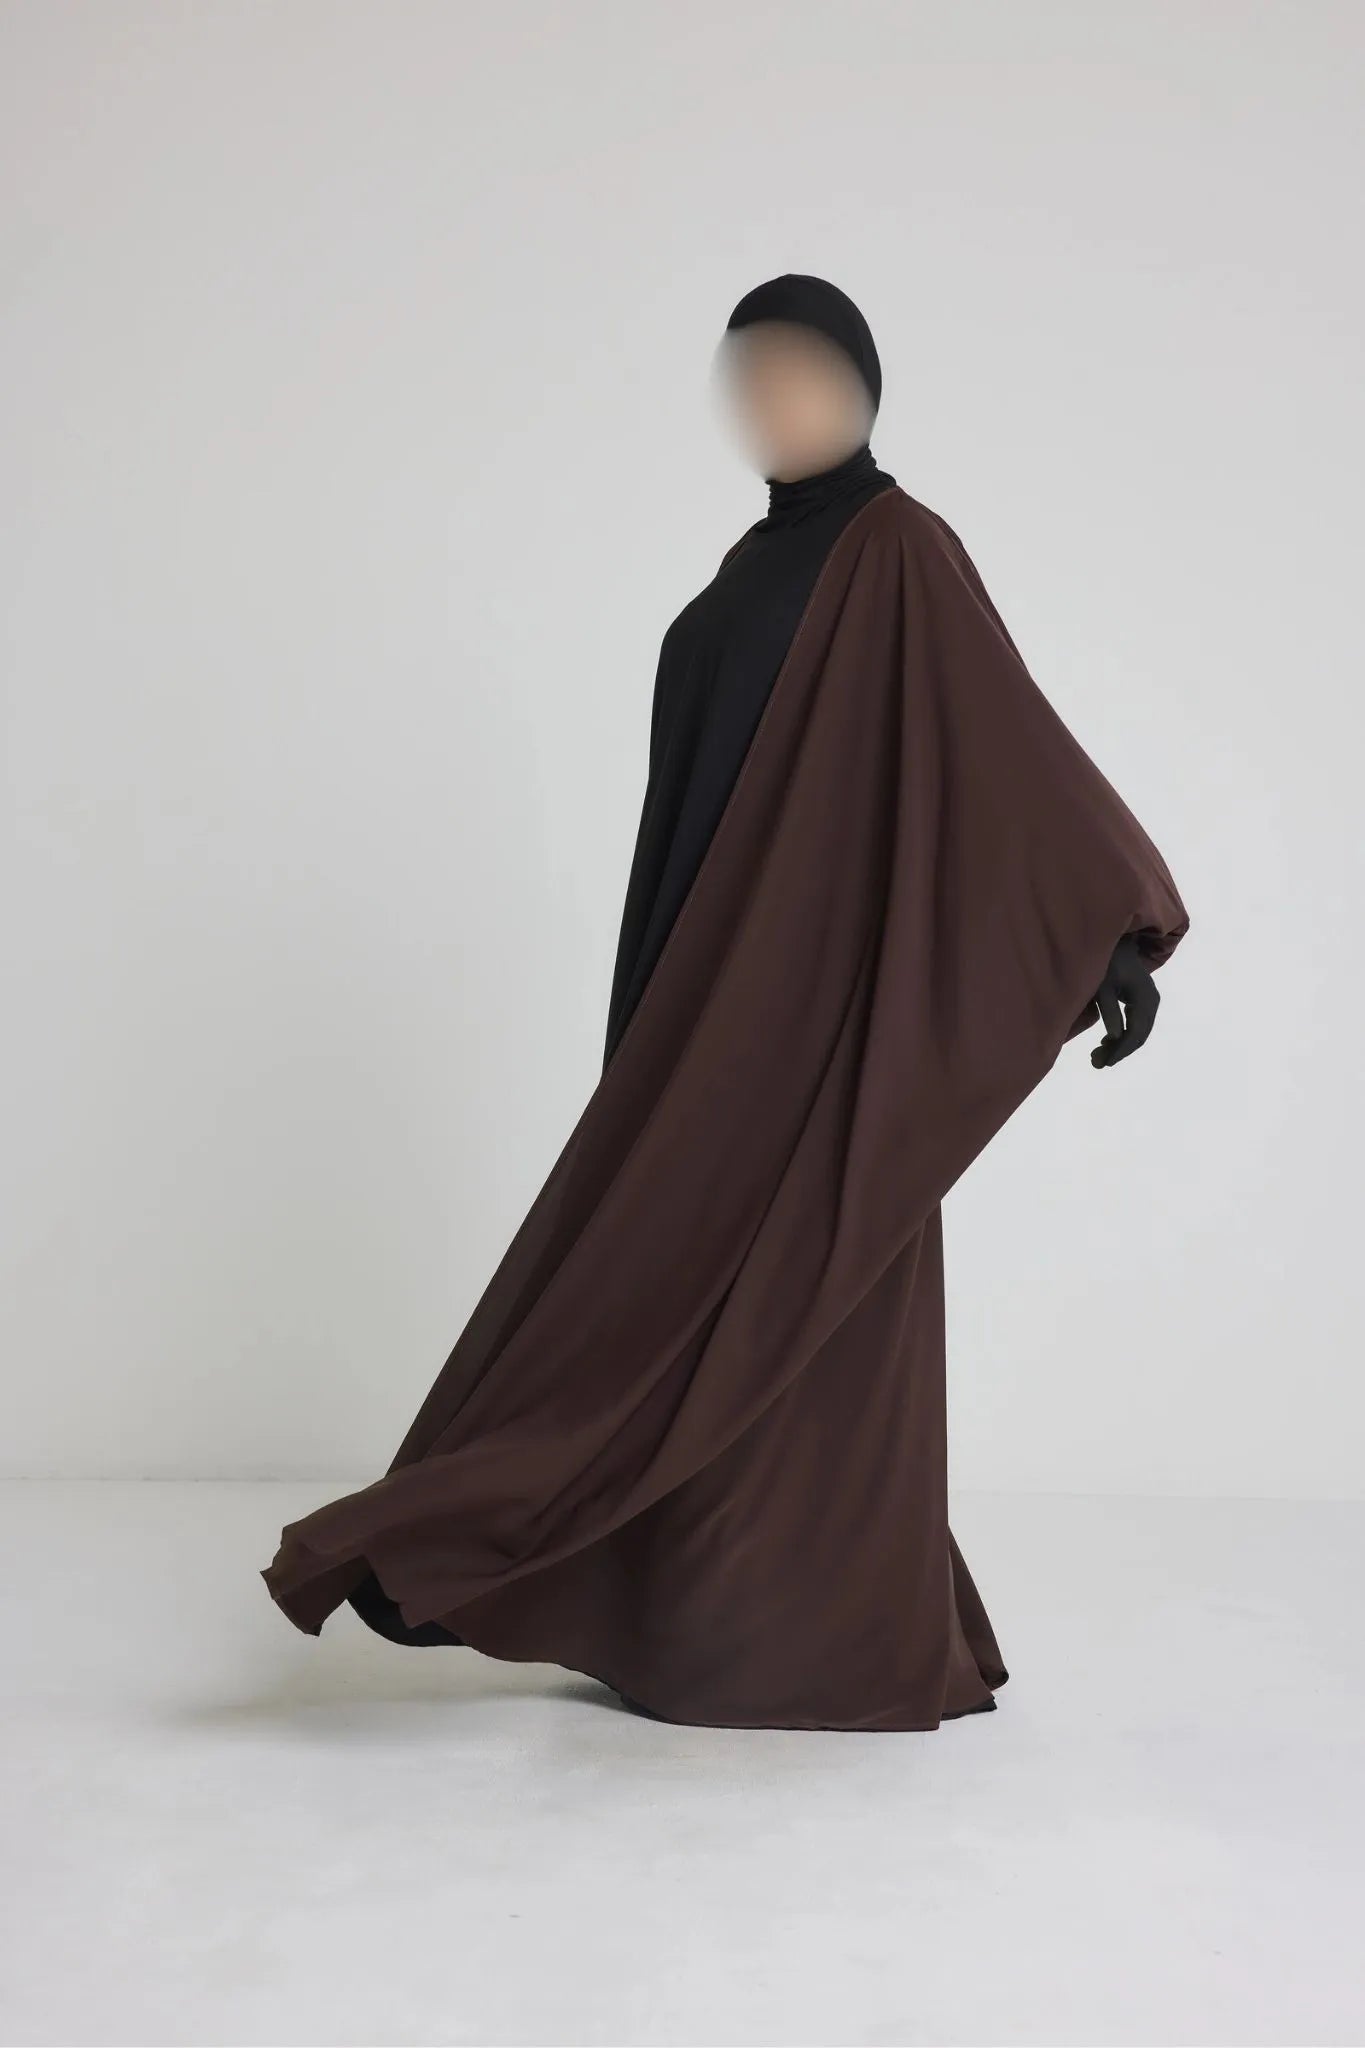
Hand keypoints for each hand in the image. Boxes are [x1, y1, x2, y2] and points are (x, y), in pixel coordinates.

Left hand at [1090, 934, 1159, 1068]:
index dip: (1120, 1050)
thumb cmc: (1105, 962)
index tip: (1103, 1063)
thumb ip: (1109, 1010)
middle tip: (1096, 1063)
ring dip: (1119, 1046)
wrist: (1115, 944)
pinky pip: (1136, 1025)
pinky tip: (1106, 1042)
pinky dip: (1122, 1036)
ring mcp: (1149, 1001)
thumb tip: (1116, 1037)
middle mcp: (1152, 1001)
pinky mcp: (1142, 1001)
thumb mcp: (1102, 986)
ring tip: (1097, 1056)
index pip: (1135, 1032)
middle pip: (1139, 1036)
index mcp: (1145, 998)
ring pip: (1138, 1032)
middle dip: (1119, 1051)